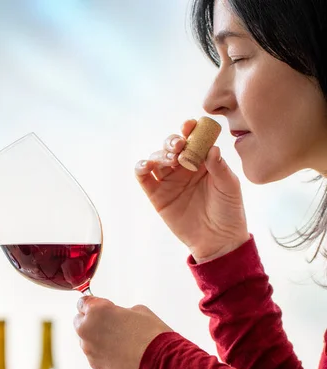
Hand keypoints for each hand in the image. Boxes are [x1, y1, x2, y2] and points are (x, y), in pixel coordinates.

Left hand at [74, 296, 171, 368]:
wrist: (162, 365)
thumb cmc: (152, 336)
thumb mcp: (138, 310)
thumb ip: (119, 311)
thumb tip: (116, 315)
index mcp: (96, 311)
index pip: (82, 302)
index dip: (92, 303)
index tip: (99, 306)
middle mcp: (88, 331)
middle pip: (80, 321)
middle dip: (91, 321)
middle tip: (109, 323)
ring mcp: (90, 351)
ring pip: (86, 340)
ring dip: (97, 338)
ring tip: (118, 341)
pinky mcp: (96, 367)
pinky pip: (95, 355)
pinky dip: (103, 353)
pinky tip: (120, 353)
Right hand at [135, 119, 248, 262]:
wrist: (218, 241)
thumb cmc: (229, 211)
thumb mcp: (230, 187)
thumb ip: (220, 168)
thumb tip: (212, 149)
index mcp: (202, 161)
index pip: (193, 139)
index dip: (189, 129)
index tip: (190, 125)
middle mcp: (183, 167)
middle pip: (171, 146)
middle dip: (173, 141)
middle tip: (179, 146)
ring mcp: (169, 180)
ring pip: (157, 158)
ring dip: (160, 154)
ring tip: (171, 160)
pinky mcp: (156, 195)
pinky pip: (143, 177)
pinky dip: (141, 167)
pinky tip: (146, 166)